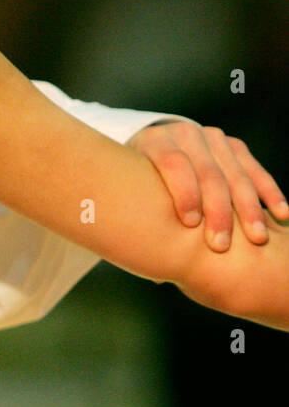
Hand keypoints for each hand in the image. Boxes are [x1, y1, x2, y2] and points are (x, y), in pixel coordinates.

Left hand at [128, 121, 288, 251]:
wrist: (155, 148)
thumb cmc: (139, 184)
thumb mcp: (132, 190)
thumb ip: (142, 217)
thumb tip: (156, 273)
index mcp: (154, 142)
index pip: (173, 164)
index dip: (183, 192)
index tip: (190, 224)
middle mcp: (184, 134)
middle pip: (207, 173)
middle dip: (218, 210)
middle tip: (222, 245)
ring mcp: (211, 137)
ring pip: (235, 173)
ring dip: (248, 208)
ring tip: (258, 238)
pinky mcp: (233, 145)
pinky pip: (255, 170)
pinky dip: (269, 192)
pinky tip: (281, 215)